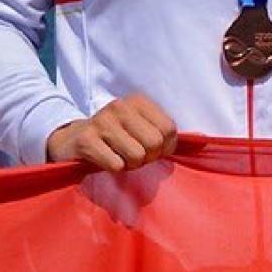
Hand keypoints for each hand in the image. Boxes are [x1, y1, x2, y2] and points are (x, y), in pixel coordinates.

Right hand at [45, 94, 177, 171]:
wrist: (71, 141)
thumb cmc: (115, 138)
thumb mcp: (140, 127)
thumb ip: (165, 133)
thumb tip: (200, 142)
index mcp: (138, 101)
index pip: (170, 129)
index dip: (165, 148)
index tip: (153, 150)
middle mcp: (120, 106)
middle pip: (155, 143)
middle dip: (148, 158)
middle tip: (134, 156)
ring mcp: (102, 121)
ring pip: (137, 156)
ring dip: (130, 165)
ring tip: (119, 157)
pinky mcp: (86, 140)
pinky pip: (116, 165)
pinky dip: (114, 169)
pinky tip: (104, 160)